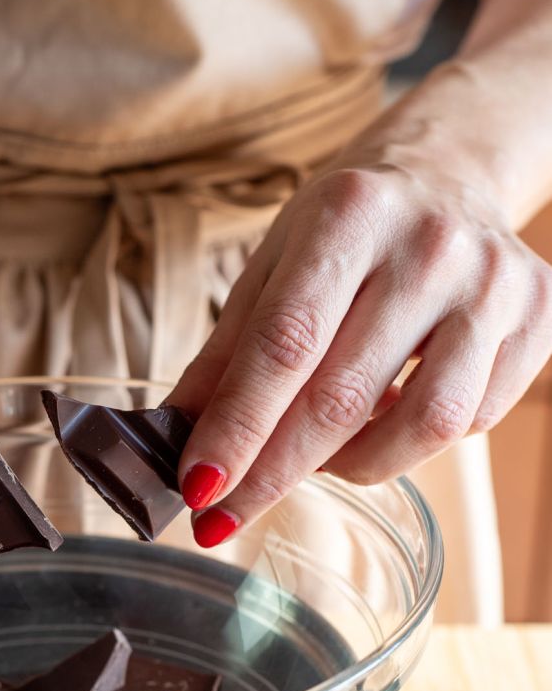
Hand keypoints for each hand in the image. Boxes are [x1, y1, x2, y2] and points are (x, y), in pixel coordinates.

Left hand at [169, 156, 551, 545]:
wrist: (449, 176)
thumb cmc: (347, 232)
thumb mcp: (271, 267)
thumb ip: (226, 354)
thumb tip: (175, 436)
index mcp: (349, 216)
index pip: (283, 344)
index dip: (237, 428)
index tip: (198, 487)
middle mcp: (431, 245)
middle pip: (342, 396)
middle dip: (273, 473)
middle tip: (227, 514)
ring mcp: (495, 284)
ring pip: (423, 424)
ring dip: (352, 466)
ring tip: (315, 459)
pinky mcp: (540, 318)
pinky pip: (471, 421)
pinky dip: (411, 444)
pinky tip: (382, 422)